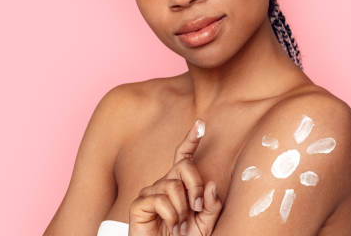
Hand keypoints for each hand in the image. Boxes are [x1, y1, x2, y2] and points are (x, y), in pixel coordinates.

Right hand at [128, 119, 222, 235]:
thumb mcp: (206, 224)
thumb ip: (211, 205)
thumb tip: (211, 185)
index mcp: (180, 185)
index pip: (184, 156)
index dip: (191, 139)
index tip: (201, 124)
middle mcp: (164, 184)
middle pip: (184, 166)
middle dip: (195, 186)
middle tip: (197, 208)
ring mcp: (150, 192)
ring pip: (173, 185)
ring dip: (182, 209)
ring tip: (181, 225)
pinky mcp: (139, 204)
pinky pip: (159, 199)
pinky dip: (171, 215)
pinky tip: (171, 225)